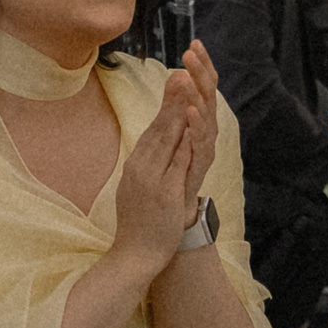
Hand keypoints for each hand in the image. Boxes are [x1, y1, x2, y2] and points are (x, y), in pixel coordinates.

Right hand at [115, 87, 202, 276]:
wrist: (133, 255)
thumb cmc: (139, 222)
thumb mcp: (138, 186)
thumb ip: (148, 163)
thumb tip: (157, 143)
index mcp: (137, 165)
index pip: (152, 129)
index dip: (165, 103)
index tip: (175, 78)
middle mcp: (141, 169)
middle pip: (158, 129)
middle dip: (171, 99)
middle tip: (180, 72)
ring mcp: (152, 181)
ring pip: (167, 142)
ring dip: (178, 113)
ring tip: (187, 89)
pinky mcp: (164, 196)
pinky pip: (177, 165)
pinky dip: (185, 144)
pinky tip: (194, 128)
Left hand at [170, 40, 222, 215]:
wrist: (165, 215)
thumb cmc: (170, 172)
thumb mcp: (170, 131)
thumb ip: (174, 105)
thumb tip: (177, 73)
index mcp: (197, 120)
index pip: (202, 87)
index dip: (201, 66)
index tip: (195, 43)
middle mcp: (204, 132)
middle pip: (207, 97)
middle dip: (201, 73)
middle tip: (192, 52)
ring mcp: (203, 150)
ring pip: (206, 118)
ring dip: (198, 95)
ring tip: (188, 77)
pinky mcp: (199, 167)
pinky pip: (201, 144)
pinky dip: (197, 126)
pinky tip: (191, 111)